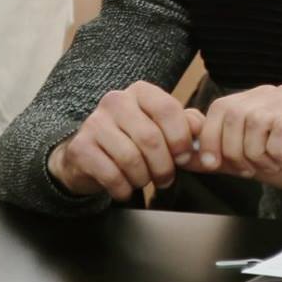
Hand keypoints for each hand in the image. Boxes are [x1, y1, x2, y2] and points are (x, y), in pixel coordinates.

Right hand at [48, 81, 195, 200]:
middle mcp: (115, 101)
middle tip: (166, 178)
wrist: (90, 155)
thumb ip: (186, 124)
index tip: (184, 158)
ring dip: (143, 178)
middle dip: (164, 166)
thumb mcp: (162, 127)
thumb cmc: (133, 139)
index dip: (180, 138)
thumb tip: (200, 129)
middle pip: (150, 138)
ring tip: (144, 181)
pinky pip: (111, 175)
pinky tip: (125, 188)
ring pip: (131, 158)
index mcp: (140, 92)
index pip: (167, 109)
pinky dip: (124, 188)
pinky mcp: (80, 148)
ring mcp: (94, 123)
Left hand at [188, 84, 281, 196]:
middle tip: (251, 169)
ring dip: (258, 157)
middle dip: (233, 151)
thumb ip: (220, 156)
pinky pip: (275, 138)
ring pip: (253, 128)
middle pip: (232, 116)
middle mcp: (273, 94)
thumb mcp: (250, 162)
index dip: (210, 137)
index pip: (220, 107)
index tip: (211, 164)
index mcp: (259, 99)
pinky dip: (277, 157)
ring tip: (275, 164)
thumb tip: (187, 156)